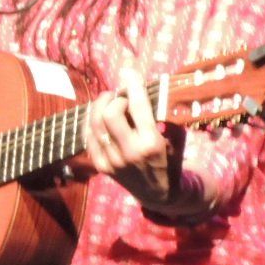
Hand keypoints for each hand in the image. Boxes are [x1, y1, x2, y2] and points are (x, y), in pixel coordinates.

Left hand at [86, 68, 186, 211]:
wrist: (160, 193)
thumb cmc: (171, 159)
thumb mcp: (176, 137)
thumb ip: (165, 114)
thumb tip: (153, 87)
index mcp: (151, 143)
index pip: (137, 106)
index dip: (132, 84)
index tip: (129, 70)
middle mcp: (130, 152)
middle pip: (110, 112)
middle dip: (114, 97)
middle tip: (121, 95)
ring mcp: (113, 161)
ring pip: (95, 123)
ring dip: (101, 106)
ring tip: (110, 101)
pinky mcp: (101, 166)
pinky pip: (88, 136)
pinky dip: (92, 121)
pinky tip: (100, 116)